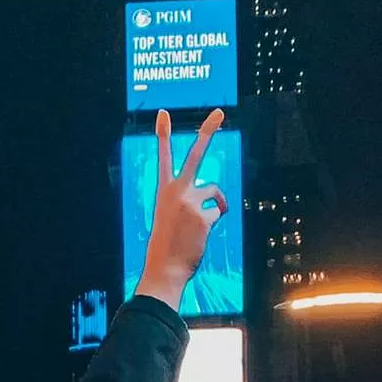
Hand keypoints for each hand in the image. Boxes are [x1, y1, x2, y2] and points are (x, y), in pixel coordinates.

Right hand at [135, 109, 227, 312]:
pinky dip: (213, 224)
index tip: (163, 114)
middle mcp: (177, 191)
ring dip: (215, 205)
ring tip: (199, 226)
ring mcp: (191, 201)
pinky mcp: (205, 215)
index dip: (163, 136)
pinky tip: (200, 236)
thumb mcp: (170, 218)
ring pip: (214, 194)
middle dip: (207, 131)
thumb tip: (215, 204)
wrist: (164, 269)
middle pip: (196, 155)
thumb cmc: (166, 247)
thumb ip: (187, 203)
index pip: (164, 158)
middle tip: (219, 112)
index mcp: (164, 191)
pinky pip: (217, 213)